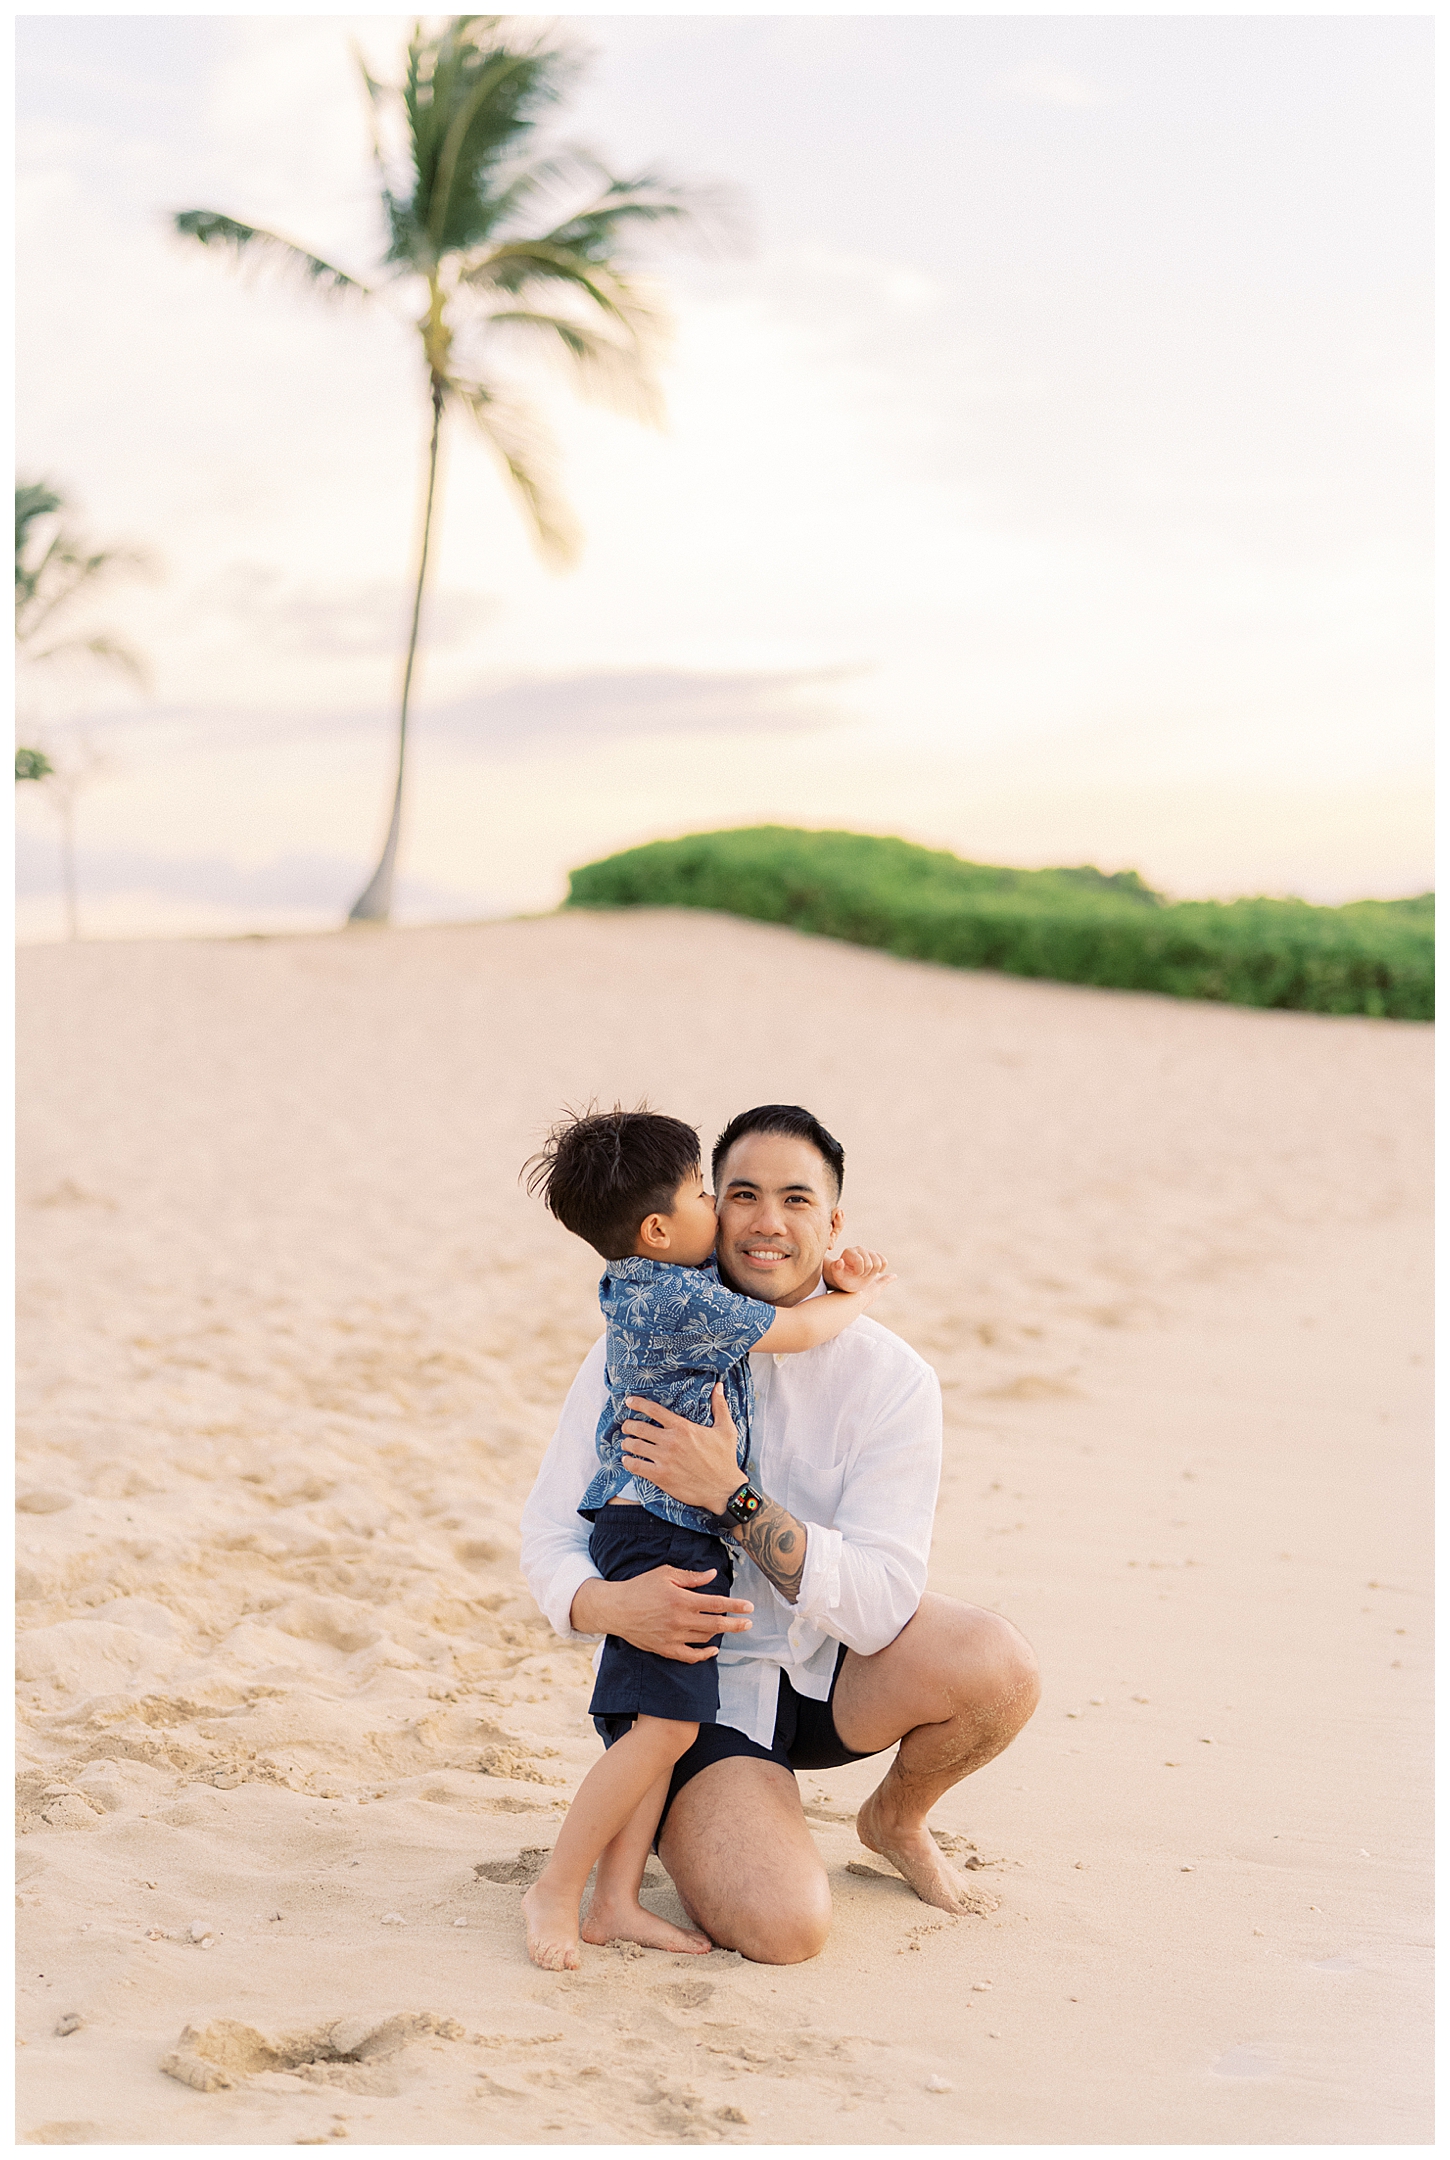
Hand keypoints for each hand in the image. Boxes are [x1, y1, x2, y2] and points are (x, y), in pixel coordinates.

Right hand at [569, 1565, 753, 1663]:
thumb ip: (691, 1577)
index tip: (750, 1607)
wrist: (616, 1609)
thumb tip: (712, 1574)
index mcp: (681, 1599)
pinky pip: (690, 1656)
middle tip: (749, 1623)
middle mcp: (680, 1620)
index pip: (716, 1603)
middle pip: (716, 1624)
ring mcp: (673, 1637)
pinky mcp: (665, 1649)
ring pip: (704, 1638)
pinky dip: (704, 1655)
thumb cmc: (640, 1587)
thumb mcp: (665, 1574)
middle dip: (736, 1624)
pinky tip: (713, 1649)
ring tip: (725, 1626)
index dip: (736, 1605)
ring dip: (718, 1633)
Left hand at [620, 1381, 742, 1514]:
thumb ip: (719, 1406)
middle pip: (639, 1427)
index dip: (638, 1403)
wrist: (724, 1489)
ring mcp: (664, 1459)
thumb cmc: (725, 1459)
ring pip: (634, 1446)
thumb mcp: (726, 1429)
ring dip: (627, 1443)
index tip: (629, 1401)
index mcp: (683, 1427)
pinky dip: (628, 1462)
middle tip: (626, 1426)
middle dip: (628, 1425)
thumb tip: (719, 1386)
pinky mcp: (661, 1476)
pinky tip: (627, 1460)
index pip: (654, 1410)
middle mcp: (671, 1441)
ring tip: (626, 1443)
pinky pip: (636, 1466)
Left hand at [822, 1245, 892, 1299]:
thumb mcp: (838, 1277)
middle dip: (865, 1273)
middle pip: (871, 1264)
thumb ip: (836, 1269)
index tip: (853, 1274)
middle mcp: (858, 1248)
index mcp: (849, 1251)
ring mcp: (868, 1251)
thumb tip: (840, 1261)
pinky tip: (872, 1272)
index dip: (859, 1272)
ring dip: (873, 1273)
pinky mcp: (876, 1255)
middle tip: (858, 1275)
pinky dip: (881, 1270)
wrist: (849, 1281)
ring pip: (879, 1263)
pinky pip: (884, 1262)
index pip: (860, 1261)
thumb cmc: (843, 1279)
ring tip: (864, 1273)